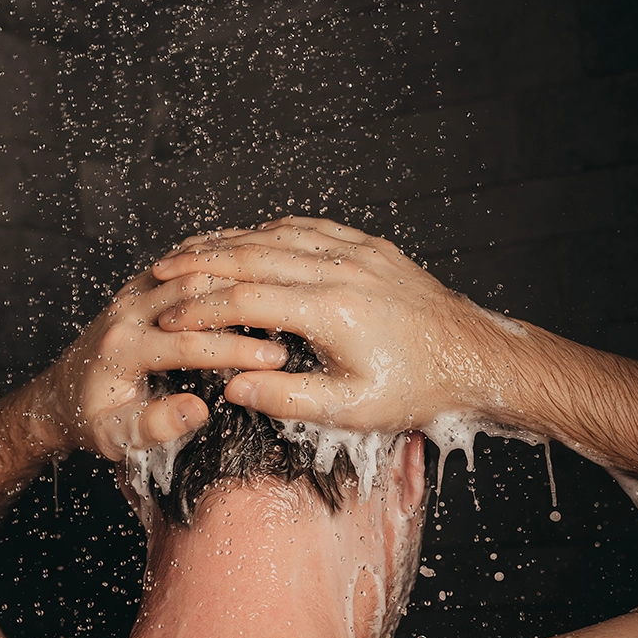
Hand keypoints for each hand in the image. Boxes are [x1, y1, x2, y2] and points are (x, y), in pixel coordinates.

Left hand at [42, 268, 286, 459]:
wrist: (62, 395)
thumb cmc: (93, 420)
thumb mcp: (117, 438)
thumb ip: (156, 426)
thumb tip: (199, 410)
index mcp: (122, 349)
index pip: (189, 344)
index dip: (236, 351)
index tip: (274, 360)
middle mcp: (126, 312)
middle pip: (194, 296)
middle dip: (244, 310)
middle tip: (288, 324)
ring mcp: (132, 294)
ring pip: (190, 270)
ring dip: (235, 281)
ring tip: (278, 295)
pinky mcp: (140, 287)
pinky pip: (183, 265)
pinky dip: (219, 268)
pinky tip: (250, 276)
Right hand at [151, 218, 510, 432]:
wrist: (475, 357)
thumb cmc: (418, 388)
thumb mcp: (353, 409)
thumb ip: (289, 396)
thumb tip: (234, 385)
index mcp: (333, 312)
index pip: (246, 302)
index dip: (200, 310)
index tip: (168, 318)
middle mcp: (342, 271)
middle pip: (253, 256)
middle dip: (201, 264)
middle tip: (161, 270)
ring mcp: (359, 253)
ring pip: (279, 235)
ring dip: (231, 241)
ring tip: (194, 249)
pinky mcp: (372, 248)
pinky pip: (312, 227)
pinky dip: (274, 230)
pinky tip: (254, 235)